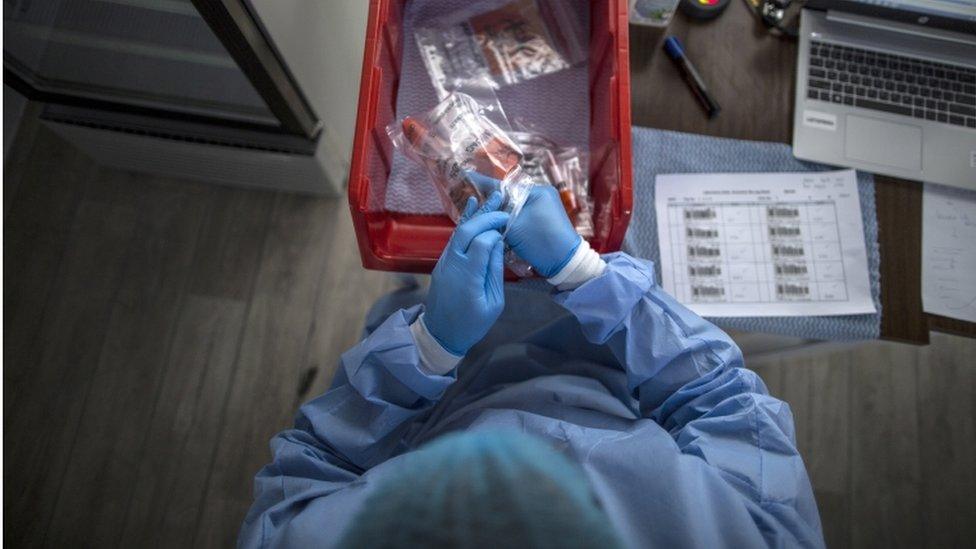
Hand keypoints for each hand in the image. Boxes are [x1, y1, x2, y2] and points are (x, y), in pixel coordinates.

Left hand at [423, 192, 508, 355]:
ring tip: (489, 197)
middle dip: (485, 215)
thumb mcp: (493, 303)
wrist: (440, 334)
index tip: (508, 227)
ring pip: (458, 232)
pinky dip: (464, 225)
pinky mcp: (442, 264)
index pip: (482, 243)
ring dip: (474, 215)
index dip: (495, 232)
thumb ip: (495, 272)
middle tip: (502, 201)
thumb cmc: (472, 324)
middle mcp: (453, 265)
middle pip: (467, 232)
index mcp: (468, 277)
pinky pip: (454, 240)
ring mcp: (444, 263)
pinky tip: (472, 211)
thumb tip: (499, 244)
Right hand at [467, 172, 580, 277]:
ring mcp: (542, 210)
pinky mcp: (541, 223)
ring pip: (512, 209)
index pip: (505, 185)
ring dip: (499, 214)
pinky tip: (494, 226)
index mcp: (537, 192)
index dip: (484, 183)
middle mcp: (540, 197)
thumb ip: (496, 215)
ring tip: (479, 215)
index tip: (466, 175)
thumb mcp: (515, 226)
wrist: (565, 263)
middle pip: (508, 197)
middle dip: (491, 202)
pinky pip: (519, 218)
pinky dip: (508, 222)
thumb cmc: (542, 241)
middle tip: (471, 203)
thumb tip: (483, 209)